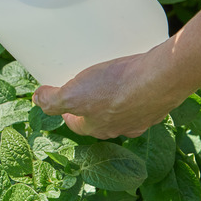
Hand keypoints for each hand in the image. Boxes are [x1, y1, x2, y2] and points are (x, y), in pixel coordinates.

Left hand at [32, 50, 187, 138]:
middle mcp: (122, 127)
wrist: (162, 77)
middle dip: (91, 104)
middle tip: (86, 84)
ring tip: (109, 75)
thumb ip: (53, 101)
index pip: (78, 125)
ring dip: (114, 96)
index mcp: (99, 128)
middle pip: (101, 117)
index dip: (68, 112)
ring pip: (123, 108)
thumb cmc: (116, 88)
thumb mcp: (74, 95)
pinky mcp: (160, 101)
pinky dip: (136, 87)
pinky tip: (134, 72)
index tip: (63, 98)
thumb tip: (38, 100)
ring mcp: (144, 116)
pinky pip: (143, 96)